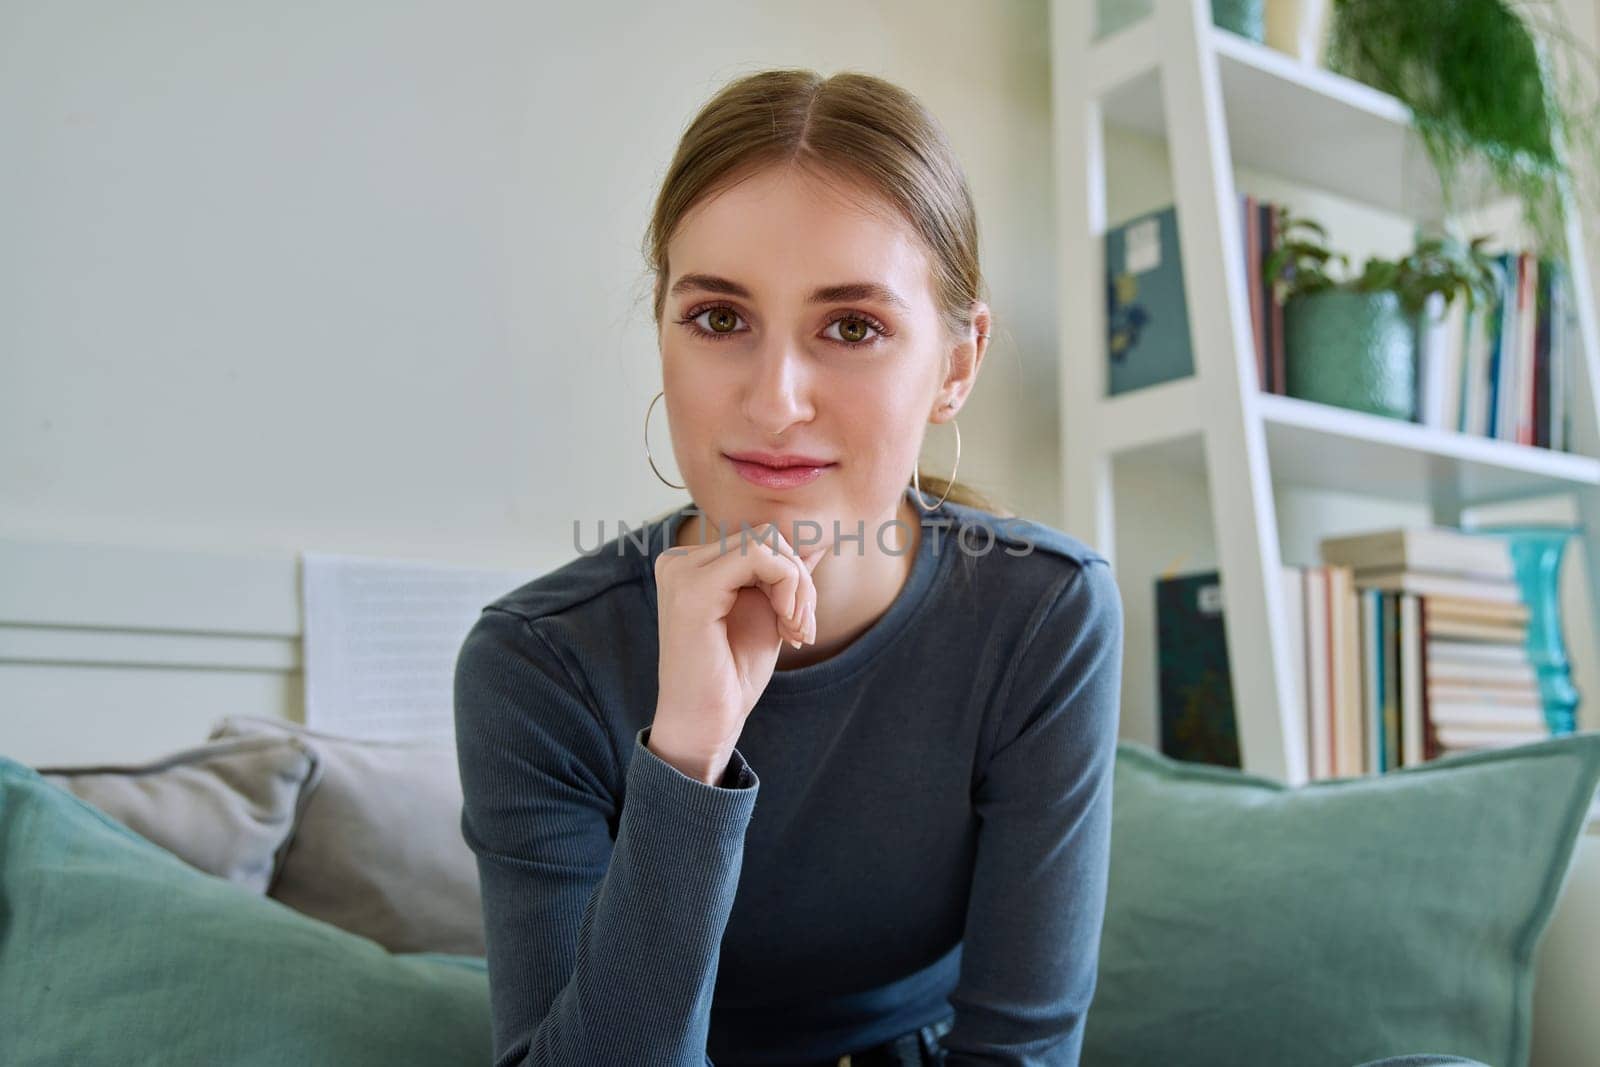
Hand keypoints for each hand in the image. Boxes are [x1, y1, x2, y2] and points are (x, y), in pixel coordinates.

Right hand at [650, 523, 826, 780]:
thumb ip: (784, 576)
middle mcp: (679, 561)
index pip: (758, 540)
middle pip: (765, 537)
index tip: (798, 621)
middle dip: (799, 579)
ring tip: (795, 630)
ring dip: (797, 586)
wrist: (707, 723)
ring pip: (766, 542)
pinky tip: (787, 626)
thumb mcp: (768, 614)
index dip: (791, 574)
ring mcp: (681, 572)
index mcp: (691, 565)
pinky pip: (759, 556)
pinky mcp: (693, 589)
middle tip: (802, 628)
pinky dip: (788, 587)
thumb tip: (816, 539)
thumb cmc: (732, 675)